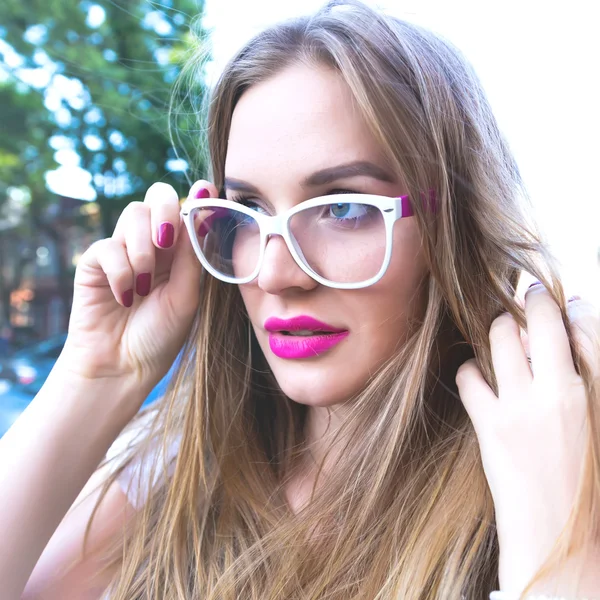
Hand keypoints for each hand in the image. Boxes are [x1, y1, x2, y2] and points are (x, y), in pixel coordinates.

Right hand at [60, 180, 217, 400]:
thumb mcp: (187, 295)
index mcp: (180, 252)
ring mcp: (123, 251)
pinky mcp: (96, 262)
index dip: (197, 198)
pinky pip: (108, 247)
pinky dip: (120, 272)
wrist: (122, 367)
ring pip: (133, 215)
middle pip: (157, 196)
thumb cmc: (160, 335)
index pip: (186, 209)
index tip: (206, 192)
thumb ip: (192, 254)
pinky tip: (125, 297)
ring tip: (144, 286)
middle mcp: (153, 245)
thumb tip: (203, 208)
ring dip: (143, 249)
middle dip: (165, 210)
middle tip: (167, 240)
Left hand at [455, 284, 598, 592]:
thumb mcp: (598, 423)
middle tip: (525, 296)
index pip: (586, 328)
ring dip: (497, 328)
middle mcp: (559, 393)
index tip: (553, 295)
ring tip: (500, 333)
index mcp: (595, 394)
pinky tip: (477, 375)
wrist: (559, 535)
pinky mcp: (489, 425)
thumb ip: (590, 374)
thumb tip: (577, 321)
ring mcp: (521, 407)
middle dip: (530, 299)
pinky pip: (469, 376)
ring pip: (500, 338)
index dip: (566, 305)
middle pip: (539, 321)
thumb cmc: (584, 479)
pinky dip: (470, 369)